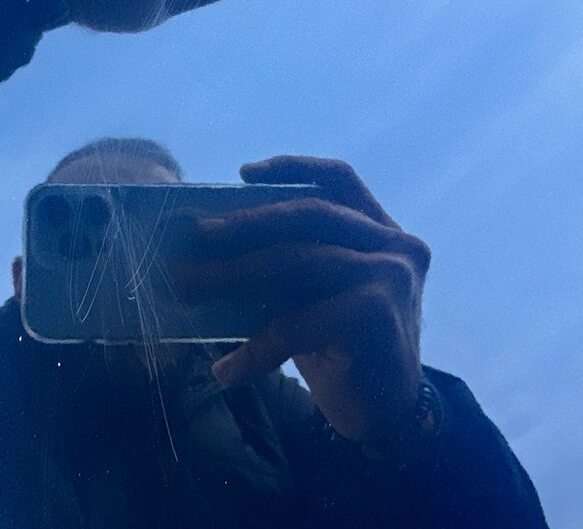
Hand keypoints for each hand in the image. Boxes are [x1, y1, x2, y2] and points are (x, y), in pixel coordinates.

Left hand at [183, 156, 428, 450]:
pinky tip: (226, 371)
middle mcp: (395, 245)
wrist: (386, 415)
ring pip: (298, 261)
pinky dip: (255, 348)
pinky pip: (298, 324)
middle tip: (195, 233)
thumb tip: (208, 238)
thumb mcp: (314, 292)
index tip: (244, 173)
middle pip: (309, 214)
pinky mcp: (377, 318)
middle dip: (245, 221)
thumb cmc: (340, 346)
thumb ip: (288, 259)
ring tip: (188, 287)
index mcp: (380, 230)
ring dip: (233, 275)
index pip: (340, 180)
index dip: (293, 168)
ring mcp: (391, 278)